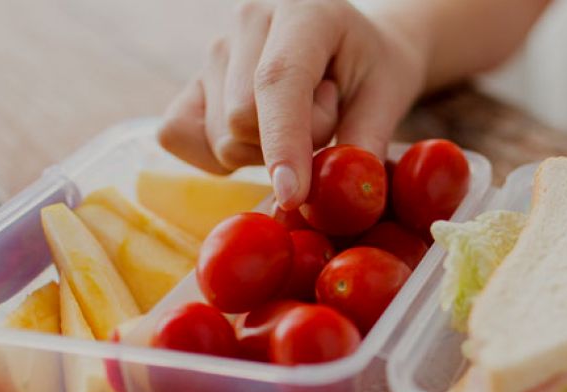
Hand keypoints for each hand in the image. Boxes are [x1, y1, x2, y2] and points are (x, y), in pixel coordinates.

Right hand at [158, 0, 425, 208]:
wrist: (352, 47)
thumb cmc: (373, 70)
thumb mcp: (388, 97)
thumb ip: (365, 142)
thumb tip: (337, 199)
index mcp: (303, 11)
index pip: (278, 80)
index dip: (282, 141)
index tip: (292, 195)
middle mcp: (248, 21)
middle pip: (242, 119)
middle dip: (289, 146)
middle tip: (327, 121)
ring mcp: (214, 49)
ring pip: (218, 137)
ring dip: (262, 151)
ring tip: (297, 118)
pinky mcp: (192, 81)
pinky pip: (179, 137)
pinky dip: (220, 156)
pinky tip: (259, 135)